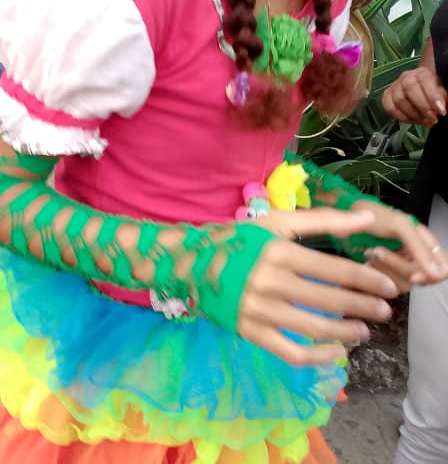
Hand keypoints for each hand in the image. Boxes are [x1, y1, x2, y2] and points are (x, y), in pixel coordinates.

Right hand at [236, 208, 400, 365]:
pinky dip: (317, 357)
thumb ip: (322, 220)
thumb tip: (367, 217)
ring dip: (345, 332)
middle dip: (363, 306)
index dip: (365, 279)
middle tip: (385, 311)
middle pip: (328, 300)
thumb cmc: (238, 241)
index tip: (387, 287)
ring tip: (364, 331)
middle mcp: (269, 281)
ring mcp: (259, 310)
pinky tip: (334, 352)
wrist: (189, 264)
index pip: (333, 269)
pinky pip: (290, 352)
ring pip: (313, 329)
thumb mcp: (276, 222)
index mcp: (278, 252)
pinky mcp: (250, 331)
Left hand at [348, 197, 447, 290]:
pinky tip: (366, 262)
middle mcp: (417, 257)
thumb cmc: (377, 216)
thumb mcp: (400, 226)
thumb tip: (436, 272)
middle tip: (376, 251)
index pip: (444, 268)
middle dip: (397, 267)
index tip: (414, 277)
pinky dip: (375, 274)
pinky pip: (387, 284)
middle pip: (421, 279)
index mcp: (427, 245)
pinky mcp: (386, 272)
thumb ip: (419, 247)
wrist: (349, 216)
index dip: (433, 277)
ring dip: (383, 269)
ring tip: (369, 253)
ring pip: (403, 283)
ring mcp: (402, 266)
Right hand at [382, 66, 446, 126]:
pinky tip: (412, 120)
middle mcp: (406, 76)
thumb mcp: (443, 92)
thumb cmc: (435, 92)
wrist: (423, 91)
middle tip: (432, 119)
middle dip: (422, 107)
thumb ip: (442, 97)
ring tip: (424, 121)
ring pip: (398, 100)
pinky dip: (400, 117)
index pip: (425, 80)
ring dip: (413, 115)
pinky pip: (389, 108)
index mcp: (422, 73)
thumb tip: (439, 108)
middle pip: (409, 89)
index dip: (433, 97)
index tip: (441, 112)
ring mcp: (394, 86)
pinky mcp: (387, 96)